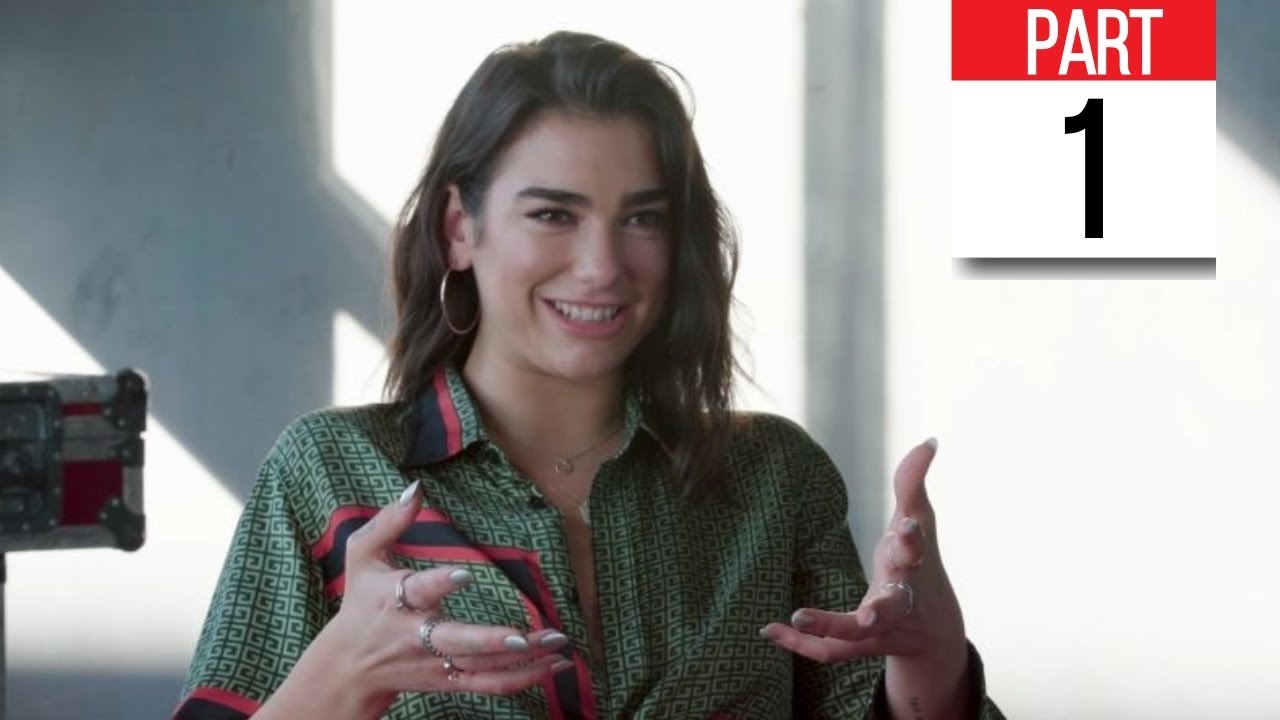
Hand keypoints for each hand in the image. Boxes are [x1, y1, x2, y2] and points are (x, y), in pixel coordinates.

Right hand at [283, 481, 572, 717]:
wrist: (347, 668)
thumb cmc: (360, 604)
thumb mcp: (362, 556)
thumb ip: (389, 521)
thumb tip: (417, 487)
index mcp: (393, 601)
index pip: (418, 591)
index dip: (440, 584)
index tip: (464, 575)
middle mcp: (416, 637)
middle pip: (455, 642)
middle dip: (490, 641)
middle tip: (524, 636)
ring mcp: (435, 663)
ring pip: (482, 667)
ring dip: (523, 660)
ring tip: (558, 643)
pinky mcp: (449, 681)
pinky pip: (489, 685)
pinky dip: (524, 679)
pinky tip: (554, 666)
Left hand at [761, 438, 966, 666]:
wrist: (934, 630)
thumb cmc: (919, 564)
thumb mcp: (919, 522)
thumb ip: (913, 483)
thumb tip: (929, 440)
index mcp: (915, 567)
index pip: (916, 552)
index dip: (910, 539)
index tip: (903, 527)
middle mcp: (900, 603)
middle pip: (892, 608)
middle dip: (880, 611)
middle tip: (866, 614)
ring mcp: (880, 629)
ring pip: (856, 639)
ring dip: (829, 628)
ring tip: (797, 616)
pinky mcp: (859, 645)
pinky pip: (830, 652)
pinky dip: (799, 645)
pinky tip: (768, 630)